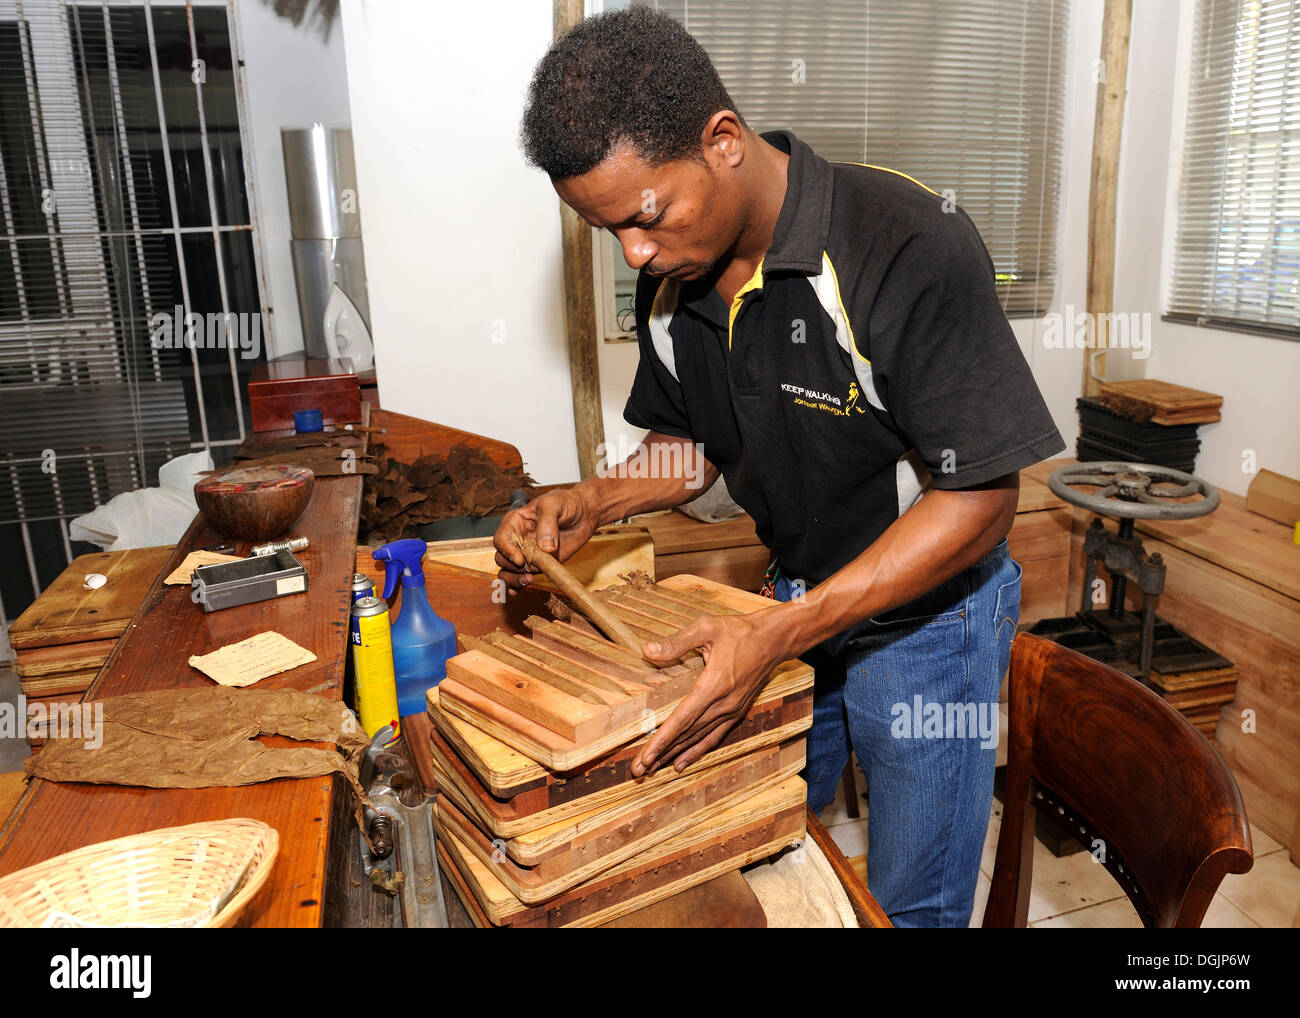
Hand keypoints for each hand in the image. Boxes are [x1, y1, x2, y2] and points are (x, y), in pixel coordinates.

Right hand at [493, 488, 599, 589]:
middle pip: (502, 558)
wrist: (584, 513)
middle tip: (529, 568)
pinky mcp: (539, 565)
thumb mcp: (554, 504)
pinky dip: (517, 587)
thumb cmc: (566, 503)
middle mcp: (518, 540)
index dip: (507, 550)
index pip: (501, 539)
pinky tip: (518, 591)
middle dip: (512, 566)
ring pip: (508, 571)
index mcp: (515, 522)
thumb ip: (548, 523)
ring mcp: (527, 554)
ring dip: (513, 579)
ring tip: (528, 580)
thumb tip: (545, 547)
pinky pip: (521, 578)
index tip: (520, 559)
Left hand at [632, 609, 787, 775]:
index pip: (683, 719)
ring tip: (652, 770)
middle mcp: (724, 704)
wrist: (774, 639)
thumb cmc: (739, 631)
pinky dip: (697, 751)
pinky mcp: (737, 711)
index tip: (645, 757)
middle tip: (637, 771)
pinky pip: (714, 736)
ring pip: (699, 739)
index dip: (662, 739)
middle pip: (687, 734)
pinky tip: (682, 762)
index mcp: (714, 685)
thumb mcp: (706, 627)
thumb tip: (647, 650)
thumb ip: (676, 642)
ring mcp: (732, 710)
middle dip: (661, 753)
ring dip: (675, 755)